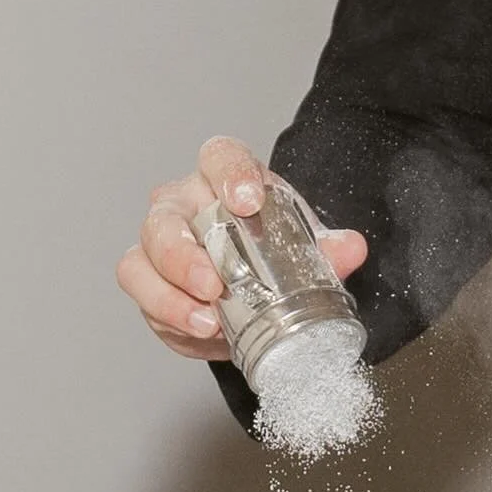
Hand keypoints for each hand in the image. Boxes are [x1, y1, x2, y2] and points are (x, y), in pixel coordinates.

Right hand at [117, 136, 366, 360]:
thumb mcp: (306, 248)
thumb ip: (330, 250)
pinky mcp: (150, 286)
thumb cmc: (274, 248)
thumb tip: (351, 248)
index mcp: (223, 179)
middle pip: (164, 219)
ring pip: (141, 263)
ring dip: (170, 297)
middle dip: (182, 255)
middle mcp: (182, 206)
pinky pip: (146, 302)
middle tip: (213, 284)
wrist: (258, 285)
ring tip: (207, 323)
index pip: (218, 158)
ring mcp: (158, 246)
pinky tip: (203, 334)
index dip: (228, 173)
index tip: (246, 200)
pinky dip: (173, 322)